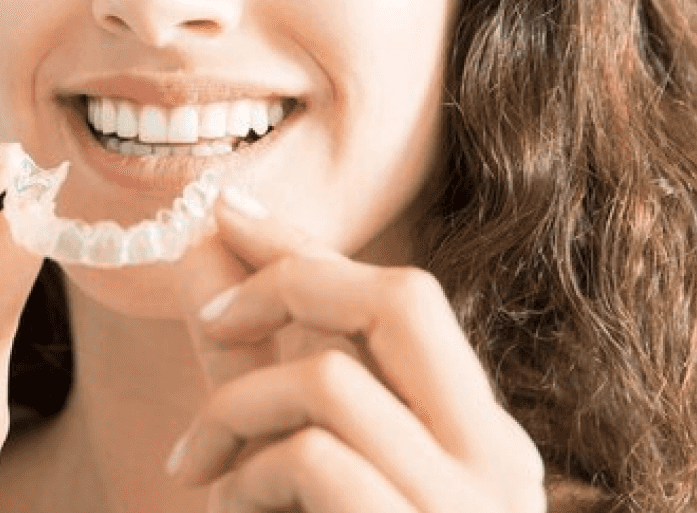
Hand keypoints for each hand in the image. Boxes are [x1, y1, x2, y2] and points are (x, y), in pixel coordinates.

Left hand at [167, 191, 545, 510]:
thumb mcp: (290, 462)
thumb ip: (251, 365)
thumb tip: (201, 246)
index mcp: (480, 438)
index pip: (405, 302)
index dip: (307, 247)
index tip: (227, 213)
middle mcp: (496, 464)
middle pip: (403, 300)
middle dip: (290, 279)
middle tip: (212, 316)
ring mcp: (466, 509)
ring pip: (330, 382)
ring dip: (235, 413)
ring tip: (199, 467)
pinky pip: (313, 458)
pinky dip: (243, 478)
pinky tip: (225, 510)